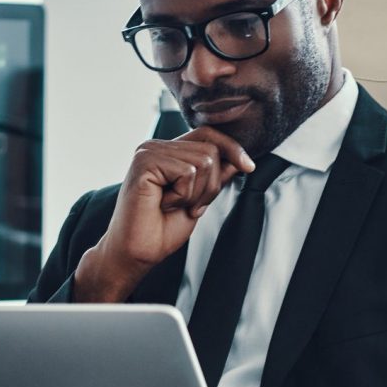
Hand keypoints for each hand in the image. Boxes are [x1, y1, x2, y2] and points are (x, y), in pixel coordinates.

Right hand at [74, 127, 254, 302]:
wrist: (137, 253)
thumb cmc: (161, 230)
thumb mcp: (199, 199)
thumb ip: (215, 177)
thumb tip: (238, 160)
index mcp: (167, 152)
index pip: (207, 134)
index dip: (232, 148)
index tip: (249, 168)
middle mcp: (155, 147)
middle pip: (211, 149)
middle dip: (211, 185)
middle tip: (190, 207)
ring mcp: (148, 151)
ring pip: (204, 160)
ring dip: (196, 193)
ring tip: (173, 206)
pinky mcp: (144, 162)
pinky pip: (187, 172)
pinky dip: (182, 196)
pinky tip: (162, 205)